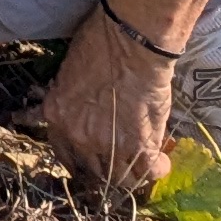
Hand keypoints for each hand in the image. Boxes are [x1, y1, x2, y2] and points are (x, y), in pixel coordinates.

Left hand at [38, 6, 179, 193]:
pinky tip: (161, 162)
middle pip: (92, 171)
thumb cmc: (100, 44)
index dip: (79, 160)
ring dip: (131, 174)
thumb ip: (71, 102)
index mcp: (58, 116)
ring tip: (142, 165)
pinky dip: (157, 170)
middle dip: (105, 171)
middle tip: (119, 165)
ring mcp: (109, 145)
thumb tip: (80, 113)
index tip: (90, 160)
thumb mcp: (69, 74)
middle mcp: (78, 136)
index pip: (64, 153)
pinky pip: (149, 172)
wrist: (131, 41)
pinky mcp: (140, 147)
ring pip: (120, 179)